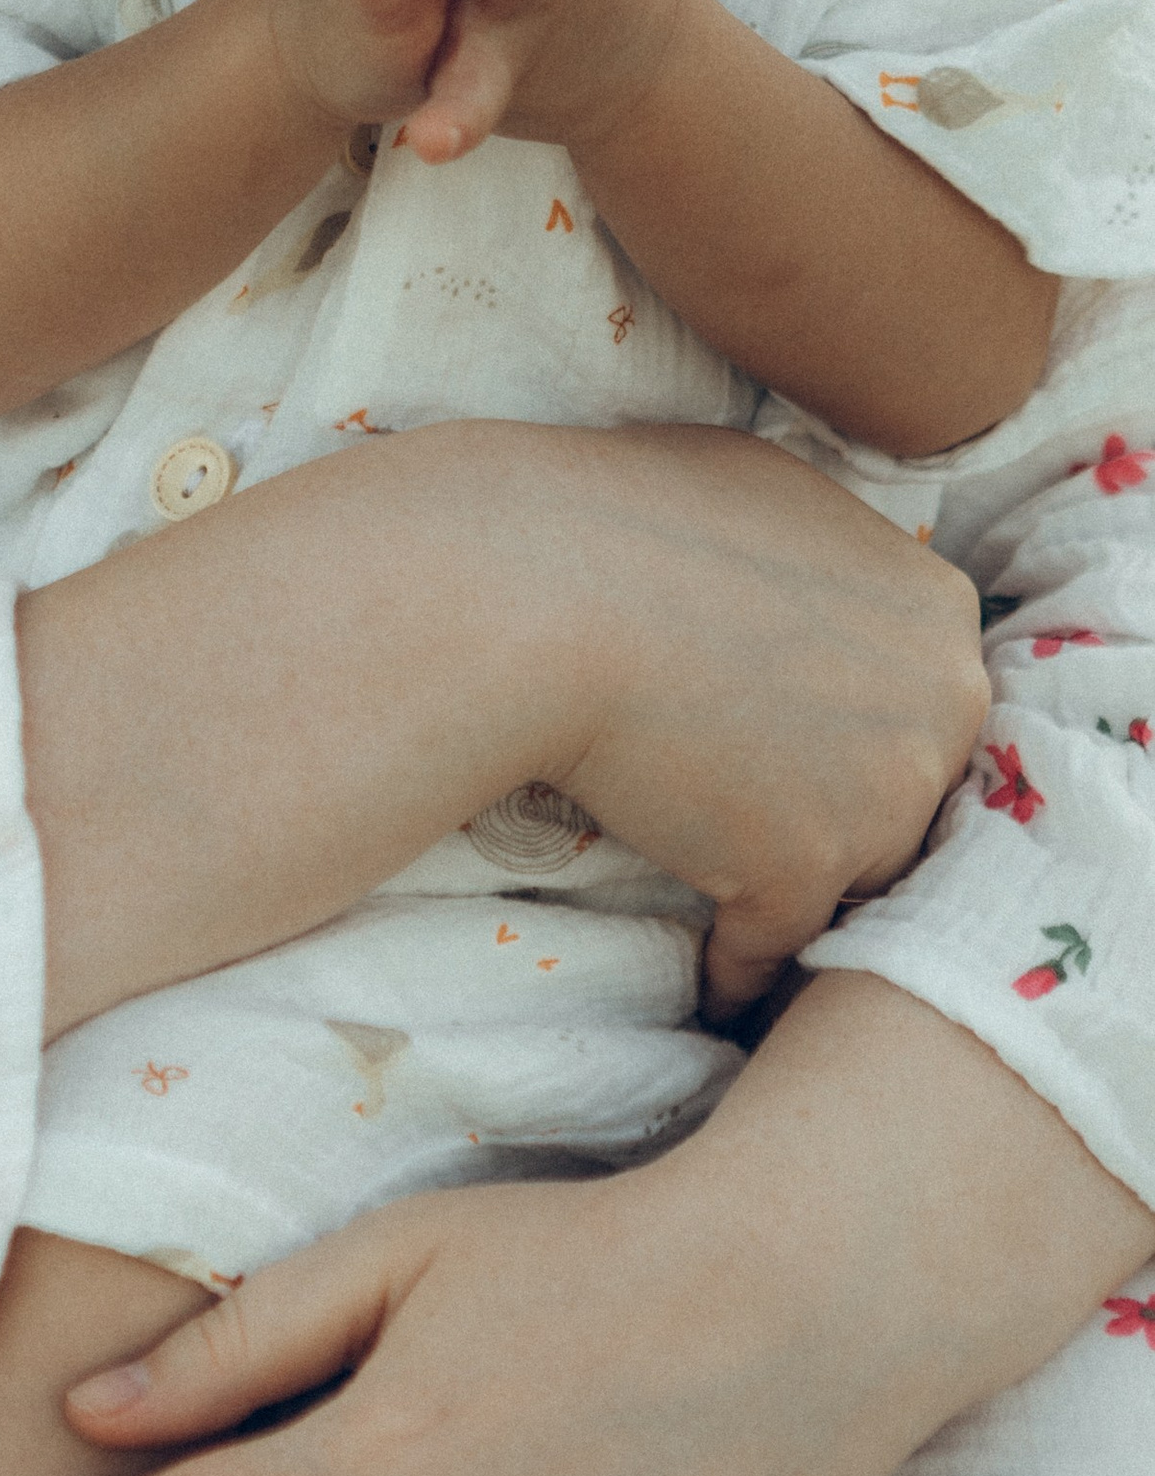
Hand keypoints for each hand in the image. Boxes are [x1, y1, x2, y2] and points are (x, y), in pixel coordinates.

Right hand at [510, 423, 986, 1013]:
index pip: (922, 691)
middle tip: (759, 808)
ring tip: (734, 895)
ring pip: (858, 870)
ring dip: (798, 884)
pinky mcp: (801, 872)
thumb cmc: (623, 516)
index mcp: (936, 607)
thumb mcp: (765, 495)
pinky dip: (738, 966)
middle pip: (911, 785)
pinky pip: (775, 944)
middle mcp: (938, 703)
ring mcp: (878, 796)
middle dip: (845, 803)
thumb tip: (817, 589)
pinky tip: (712, 979)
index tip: (795, 735)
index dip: (857, 718)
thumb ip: (828, 560)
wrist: (536, 589)